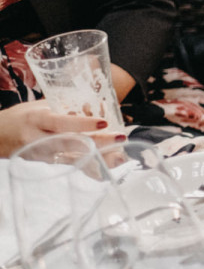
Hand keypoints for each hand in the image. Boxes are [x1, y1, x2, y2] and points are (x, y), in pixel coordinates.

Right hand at [0, 100, 114, 155]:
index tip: (104, 122)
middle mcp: (37, 138)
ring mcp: (41, 154)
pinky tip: (105, 164)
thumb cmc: (17, 118)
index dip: (83, 124)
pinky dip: (88, 164)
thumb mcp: (35, 107)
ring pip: (73, 157)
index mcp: (36, 119)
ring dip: (98, 156)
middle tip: (121, 137)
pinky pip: (69, 164)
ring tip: (120, 155)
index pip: (61, 122)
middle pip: (72, 141)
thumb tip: (90, 103)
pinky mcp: (44, 164)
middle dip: (99, 141)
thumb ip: (61, 106)